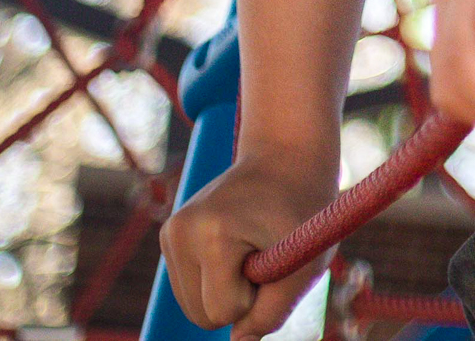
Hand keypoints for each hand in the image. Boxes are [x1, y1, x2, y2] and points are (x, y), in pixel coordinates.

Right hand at [160, 151, 336, 337]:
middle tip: (263, 254)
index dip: (257, 297)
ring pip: (192, 307)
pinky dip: (214, 281)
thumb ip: (274, 311)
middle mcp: (179, 231)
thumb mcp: (306, 263)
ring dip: (226, 290)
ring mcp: (170, 232)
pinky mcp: (169, 235)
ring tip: (250, 248)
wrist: (287, 158)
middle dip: (238, 298)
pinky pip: (189, 289)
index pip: (224, 312)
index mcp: (211, 233)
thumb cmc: (305, 210)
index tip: (273, 259)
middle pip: (202, 315)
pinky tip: (235, 246)